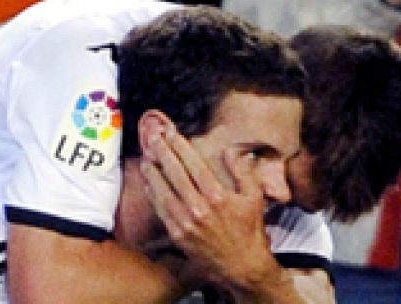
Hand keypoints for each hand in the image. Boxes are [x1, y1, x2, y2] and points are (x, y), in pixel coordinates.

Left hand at [140, 129, 278, 293]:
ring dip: (153, 171)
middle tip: (154, 137)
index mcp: (218, 196)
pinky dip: (153, 194)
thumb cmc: (250, 231)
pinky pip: (161, 210)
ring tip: (146, 156)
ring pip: (163, 190)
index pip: (194, 164)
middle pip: (175, 173)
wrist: (243, 267)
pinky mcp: (178, 235)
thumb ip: (242, 171)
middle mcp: (199, 208)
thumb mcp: (254, 197)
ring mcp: (186, 223)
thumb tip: (230, 151)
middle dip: (163, 152)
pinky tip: (148, 183)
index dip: (180, 146)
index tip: (172, 133)